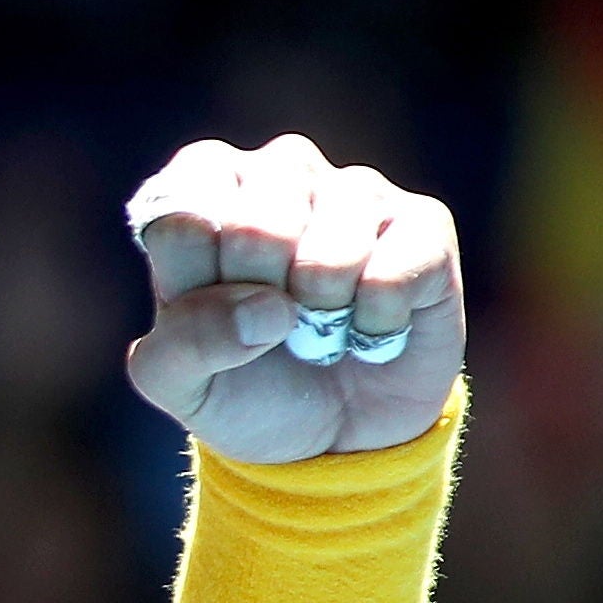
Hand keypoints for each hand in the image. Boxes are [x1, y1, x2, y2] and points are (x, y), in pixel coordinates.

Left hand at [122, 135, 465, 463]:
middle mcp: (279, 173)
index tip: (208, 308)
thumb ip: (184, 341)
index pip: (181, 213)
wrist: (331, 429)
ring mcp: (355, 190)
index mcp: (202, 192)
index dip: (195, 280)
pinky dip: (374, 326)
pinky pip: (392, 275)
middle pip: (253, 227)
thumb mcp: (178, 381)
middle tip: (270, 323)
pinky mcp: (423, 222)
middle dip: (258, 301)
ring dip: (320, 319)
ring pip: (327, 254)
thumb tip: (265, 309)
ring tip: (321, 326)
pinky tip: (372, 326)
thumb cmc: (242, 385)